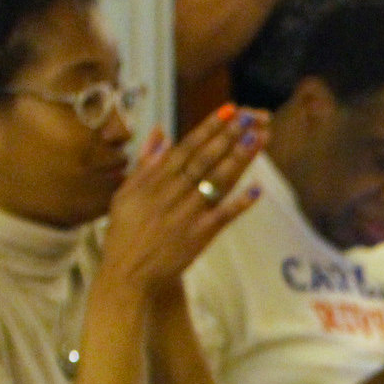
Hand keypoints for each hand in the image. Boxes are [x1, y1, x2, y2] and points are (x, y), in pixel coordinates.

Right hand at [100, 106, 266, 299]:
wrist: (127, 273)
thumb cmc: (125, 232)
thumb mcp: (126, 192)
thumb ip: (145, 162)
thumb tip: (160, 132)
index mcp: (154, 180)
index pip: (186, 147)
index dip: (208, 128)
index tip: (228, 110)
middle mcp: (171, 193)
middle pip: (204, 159)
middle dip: (228, 136)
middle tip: (251, 117)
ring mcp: (186, 215)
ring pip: (215, 182)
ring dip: (237, 160)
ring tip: (257, 140)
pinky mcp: (197, 237)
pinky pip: (221, 217)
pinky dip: (238, 204)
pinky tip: (256, 190)